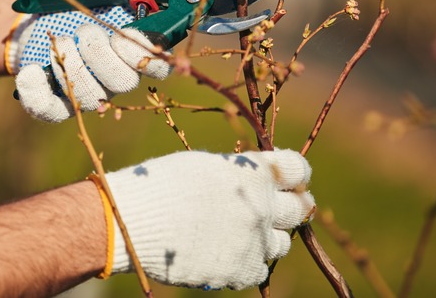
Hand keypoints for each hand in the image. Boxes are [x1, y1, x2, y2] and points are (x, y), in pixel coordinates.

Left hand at [9, 0, 170, 122]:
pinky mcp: (56, 103)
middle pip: (124, 82)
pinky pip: (51, 111)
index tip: (124, 33)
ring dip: (73, 67)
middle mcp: (118, 75)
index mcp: (136, 47)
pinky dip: (38, 94)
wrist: (36, 18)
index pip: (158, 64)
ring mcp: (89, 92)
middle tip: (84, 31)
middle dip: (102, 56)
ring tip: (59, 40)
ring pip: (90, 96)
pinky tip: (30, 71)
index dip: (145, 54)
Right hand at [101, 149, 314, 289]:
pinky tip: (230, 252)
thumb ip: (239, 171)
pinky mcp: (242, 270)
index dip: (296, 174)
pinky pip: (260, 268)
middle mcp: (263, 207)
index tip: (290, 179)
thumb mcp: (205, 165)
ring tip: (244, 232)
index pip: (297, 169)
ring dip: (269, 236)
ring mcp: (255, 242)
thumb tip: (257, 179)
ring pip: (281, 243)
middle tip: (281, 207)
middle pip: (301, 209)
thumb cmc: (162, 184)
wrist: (134, 223)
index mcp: (255, 173)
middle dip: (294, 205)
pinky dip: (249, 261)